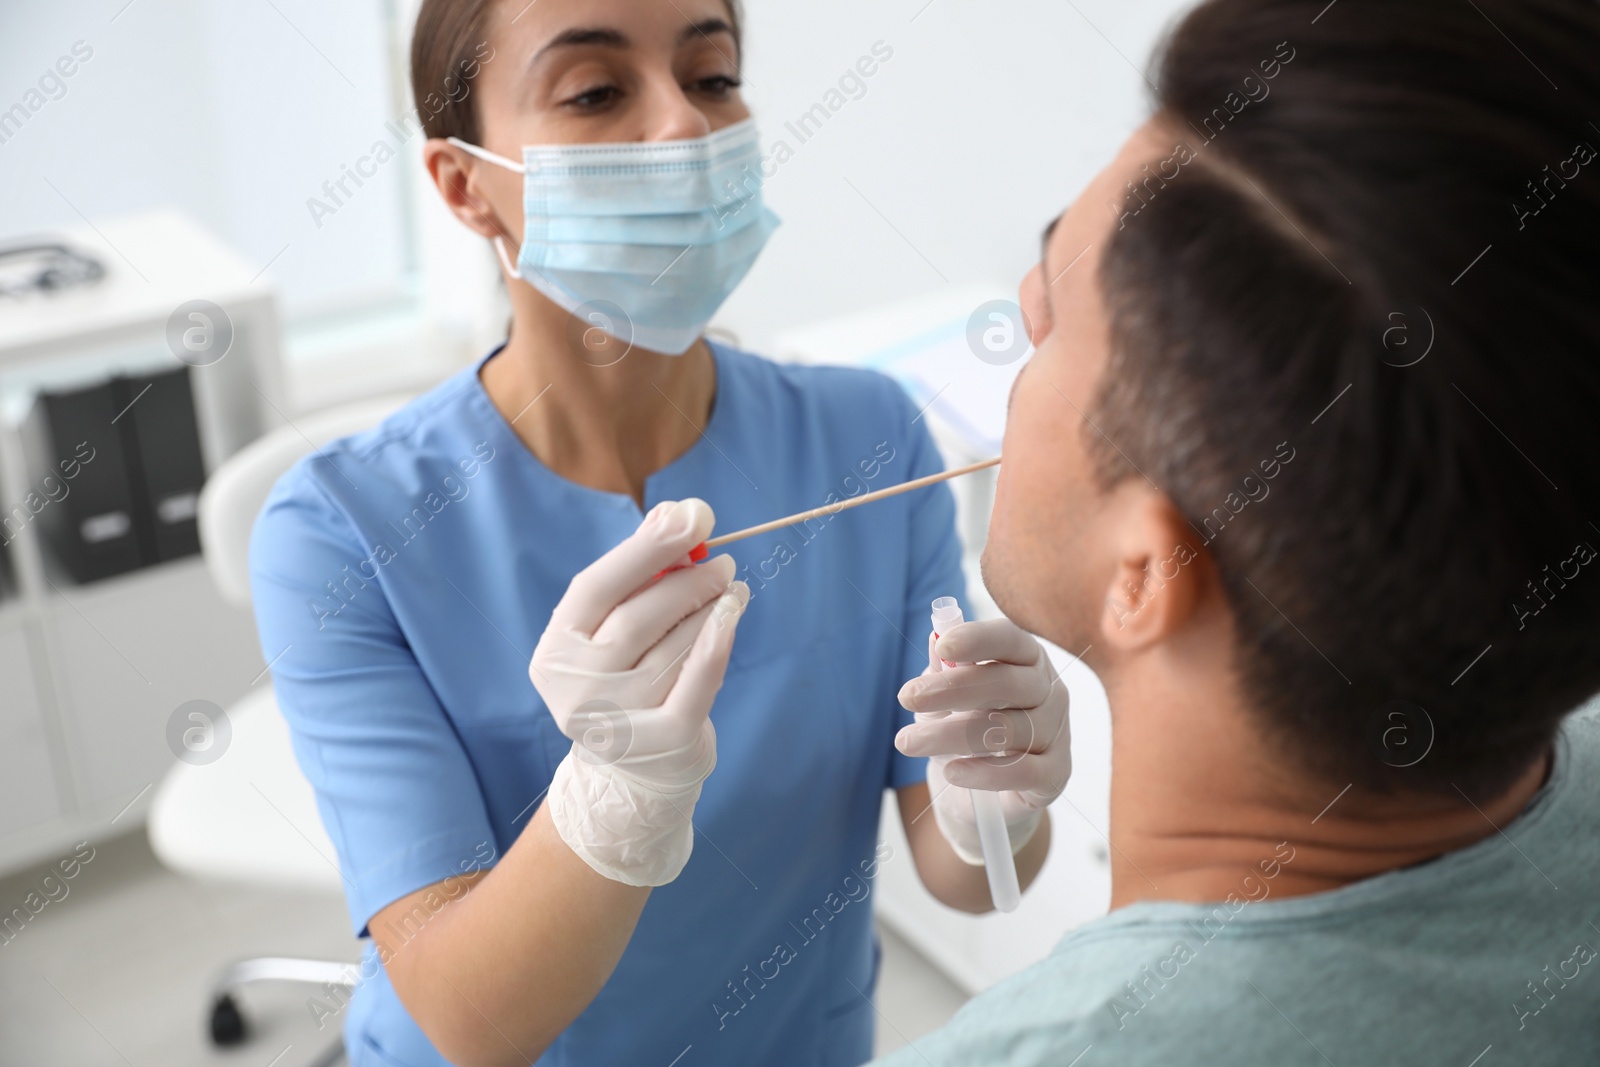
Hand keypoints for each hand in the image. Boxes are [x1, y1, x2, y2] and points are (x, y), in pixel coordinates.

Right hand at [531, 498, 749, 885]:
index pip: (597, 586)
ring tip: (729, 589)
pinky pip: (699, 681)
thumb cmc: (626, 679)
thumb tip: (681, 512)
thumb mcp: (615, 630)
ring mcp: (617, 720)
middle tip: (722, 561)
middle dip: (688, 579)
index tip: (691, 515)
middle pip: (639, 615)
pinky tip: (732, 615)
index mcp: (555, 651)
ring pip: (675, 645)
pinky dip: (718, 642)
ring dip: (710, 608)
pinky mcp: (663, 741)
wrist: (635, 772)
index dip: (646, 548)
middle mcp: (576, 688)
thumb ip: (640, 573)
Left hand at [895, 619, 1069, 863]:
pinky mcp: (1055, 773)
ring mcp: (1057, 733)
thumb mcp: (947, 695)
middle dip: (952, 688)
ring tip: (908, 741)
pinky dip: (984, 772)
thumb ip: (944, 668)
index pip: (1010, 640)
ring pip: (1006, 730)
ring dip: (949, 735)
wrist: (988, 792)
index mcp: (1027, 659)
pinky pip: (1023, 771)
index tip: (942, 645)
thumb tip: (936, 638)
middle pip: (1007, 684)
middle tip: (906, 697)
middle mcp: (1050, 691)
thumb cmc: (968, 727)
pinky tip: (951, 772)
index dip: (978, 640)